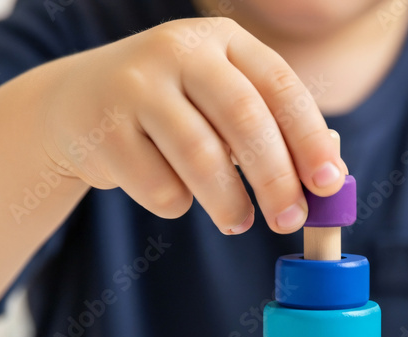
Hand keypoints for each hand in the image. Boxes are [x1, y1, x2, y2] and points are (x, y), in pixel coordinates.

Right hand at [39, 17, 345, 233]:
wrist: (76, 104)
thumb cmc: (173, 111)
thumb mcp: (218, 100)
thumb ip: (268, 129)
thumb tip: (326, 183)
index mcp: (222, 40)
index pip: (280, 86)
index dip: (310, 138)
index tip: (331, 184)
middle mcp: (179, 51)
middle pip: (245, 119)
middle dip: (276, 178)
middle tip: (290, 220)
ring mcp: (136, 85)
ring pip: (201, 158)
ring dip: (229, 203)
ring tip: (239, 224)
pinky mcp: (104, 129)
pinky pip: (159, 186)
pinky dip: (176, 204)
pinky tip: (173, 194)